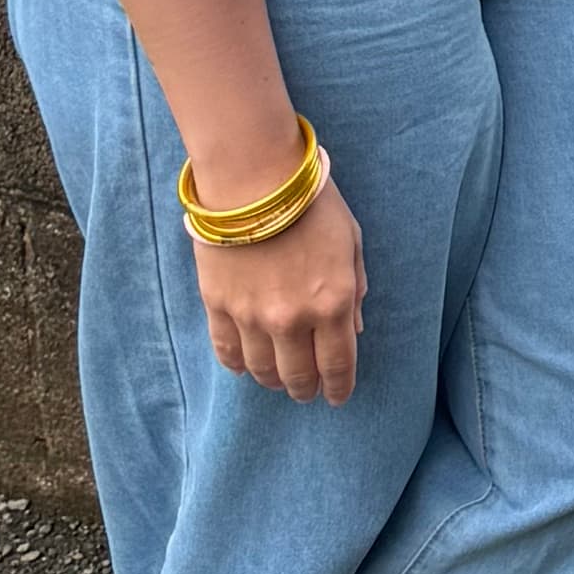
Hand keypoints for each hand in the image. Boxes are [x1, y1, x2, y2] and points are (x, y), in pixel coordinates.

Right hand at [195, 171, 366, 403]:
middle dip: (305, 389)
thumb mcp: (351, 241)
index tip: (337, 397)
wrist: (253, 177)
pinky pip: (227, 351)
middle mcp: (293, 318)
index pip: (338, 365)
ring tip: (277, 378)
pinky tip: (245, 366)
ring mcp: (252, 316)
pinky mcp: (219, 306)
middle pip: (298, 376)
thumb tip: (352, 329)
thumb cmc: (310, 202)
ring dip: (272, 380)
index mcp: (332, 303)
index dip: (338, 388)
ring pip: (261, 370)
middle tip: (306, 391)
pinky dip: (237, 365)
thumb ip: (354, 289)